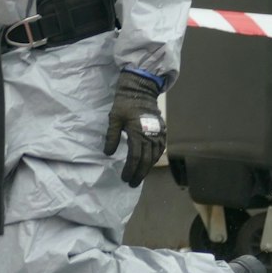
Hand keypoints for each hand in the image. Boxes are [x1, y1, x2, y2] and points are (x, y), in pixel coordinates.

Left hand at [104, 70, 165, 185]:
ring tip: (140, 176)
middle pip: (146, 160)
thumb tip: (109, 154)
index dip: (130, 170)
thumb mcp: (114, 118)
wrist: (141, 89)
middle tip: (133, 183)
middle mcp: (150, 135)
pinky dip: (156, 158)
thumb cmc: (125, 103)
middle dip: (139, 173)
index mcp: (138, 133)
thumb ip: (112, 137)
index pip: (135, 158)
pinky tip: (151, 163)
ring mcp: (158, 133)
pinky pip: (161, 148)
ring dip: (148, 168)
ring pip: (155, 156)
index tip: (125, 178)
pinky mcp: (162, 130)